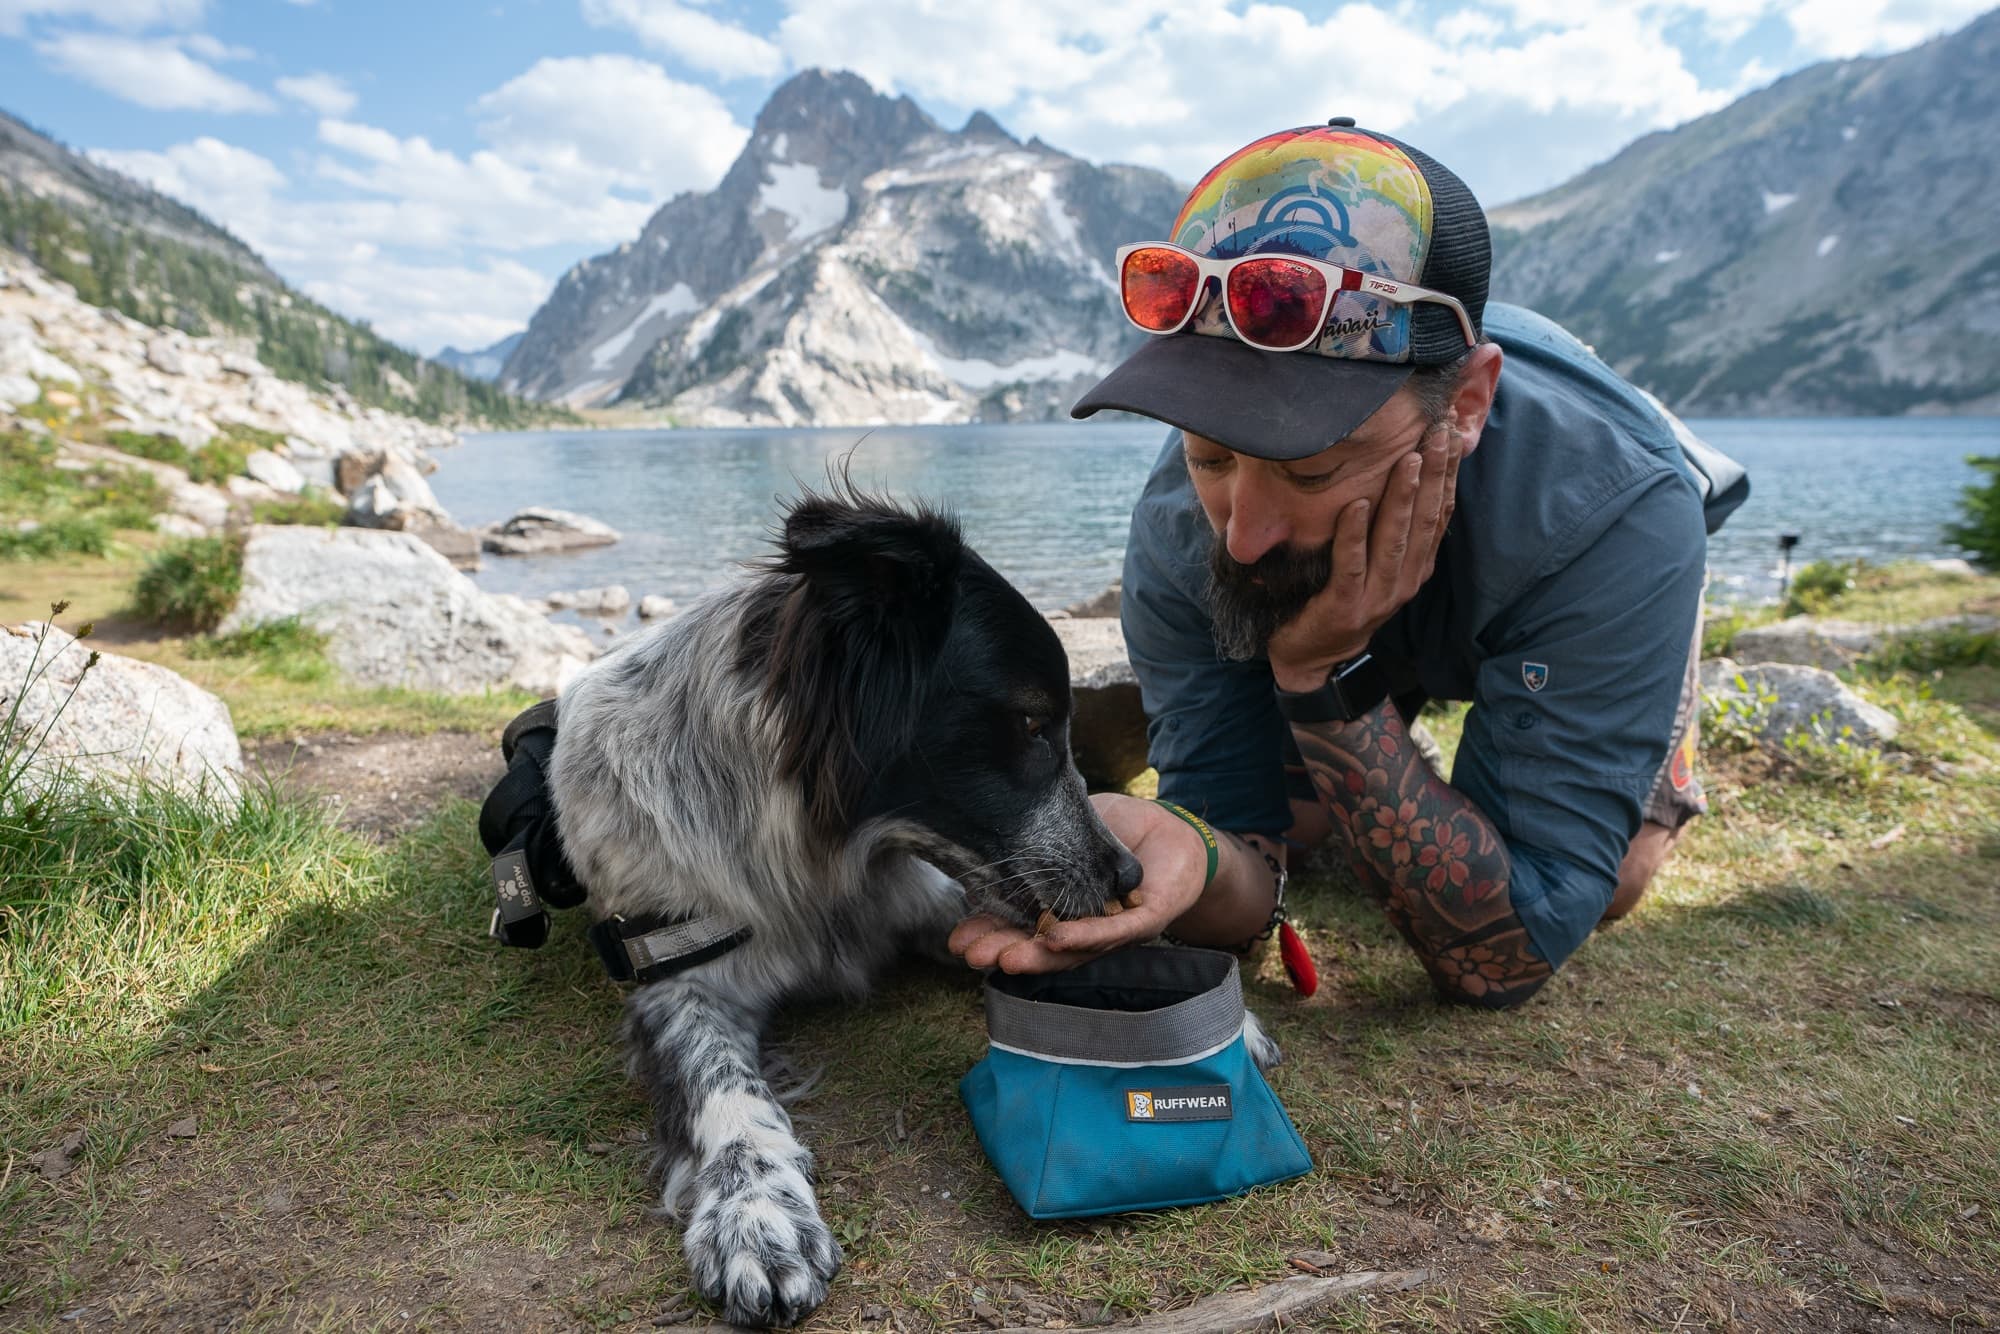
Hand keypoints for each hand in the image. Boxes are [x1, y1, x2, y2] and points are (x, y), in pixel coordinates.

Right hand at [947, 793, 1211, 973]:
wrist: (1172, 830)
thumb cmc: (1119, 831)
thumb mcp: (1070, 827)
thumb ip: (1040, 838)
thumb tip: (993, 833)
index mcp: (1060, 907)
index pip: (1021, 925)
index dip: (990, 931)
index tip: (958, 939)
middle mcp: (1084, 925)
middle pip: (1041, 945)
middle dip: (1004, 950)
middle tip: (971, 955)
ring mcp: (1113, 927)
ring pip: (1072, 948)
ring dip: (1037, 954)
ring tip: (1003, 958)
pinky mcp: (1146, 920)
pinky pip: (1113, 931)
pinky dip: (1084, 936)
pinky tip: (1055, 937)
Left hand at [1266, 422, 1461, 691]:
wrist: (1311, 659)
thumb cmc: (1338, 598)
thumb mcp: (1373, 562)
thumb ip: (1389, 527)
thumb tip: (1400, 468)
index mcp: (1416, 566)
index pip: (1440, 511)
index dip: (1449, 472)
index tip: (1453, 431)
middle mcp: (1404, 580)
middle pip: (1425, 519)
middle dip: (1434, 473)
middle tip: (1437, 431)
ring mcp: (1377, 597)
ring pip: (1395, 540)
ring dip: (1402, 498)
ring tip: (1407, 460)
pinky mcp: (1344, 608)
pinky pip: (1350, 567)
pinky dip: (1354, 537)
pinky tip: (1355, 507)